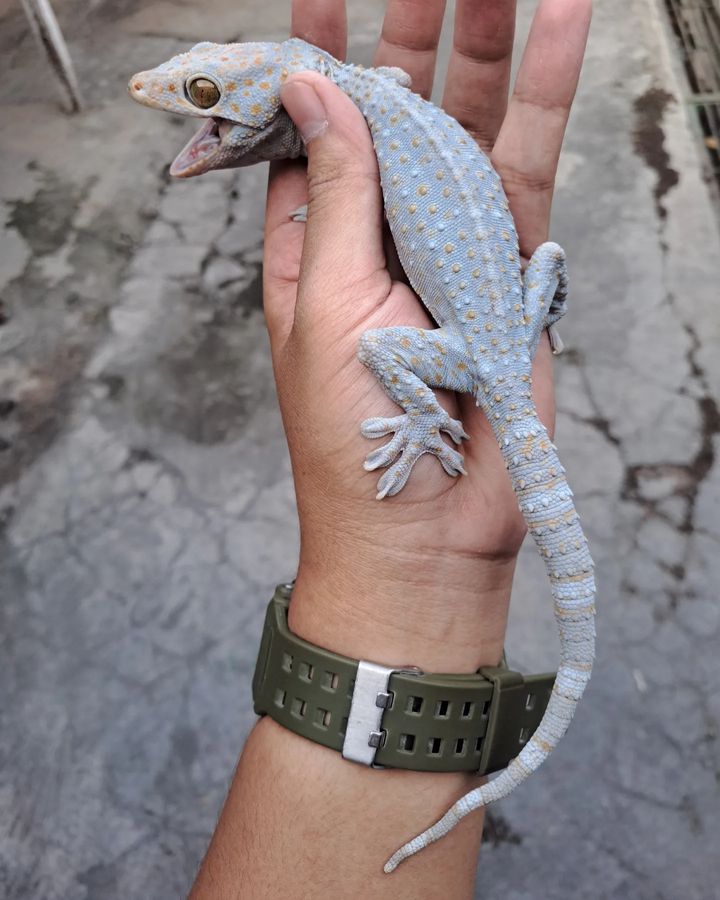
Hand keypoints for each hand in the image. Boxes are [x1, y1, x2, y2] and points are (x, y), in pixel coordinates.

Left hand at [262, 0, 591, 671]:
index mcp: (315, 247)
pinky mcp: (513, 267)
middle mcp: (383, 237)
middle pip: (397, 116)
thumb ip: (334, 195)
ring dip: (483, 46)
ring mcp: (451, 246)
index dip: (314, 65)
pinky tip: (560, 26)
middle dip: (411, 34)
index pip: (312, 134)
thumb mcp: (324, 305)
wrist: (428, 528)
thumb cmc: (352, 436)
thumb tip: (317, 88)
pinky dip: (544, 97)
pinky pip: (527, 170)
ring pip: (467, 129)